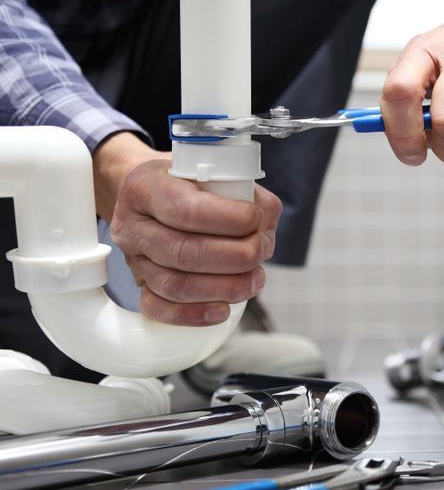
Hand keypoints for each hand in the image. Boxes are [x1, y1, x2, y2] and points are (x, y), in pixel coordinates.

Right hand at [94, 132, 280, 325]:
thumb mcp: (214, 174)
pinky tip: (223, 310)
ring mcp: (133, 260)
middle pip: (184, 253)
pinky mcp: (140, 286)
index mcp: (146, 187)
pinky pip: (159, 309)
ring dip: (225, 288)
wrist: (151, 197)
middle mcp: (133, 226)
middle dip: (235, 257)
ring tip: (254, 280)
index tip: (255, 219)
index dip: (229, 220)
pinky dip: (194, 315)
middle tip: (259, 253)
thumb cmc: (189, 186)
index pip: (187, 210)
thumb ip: (246, 193)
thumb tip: (265, 224)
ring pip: (176, 286)